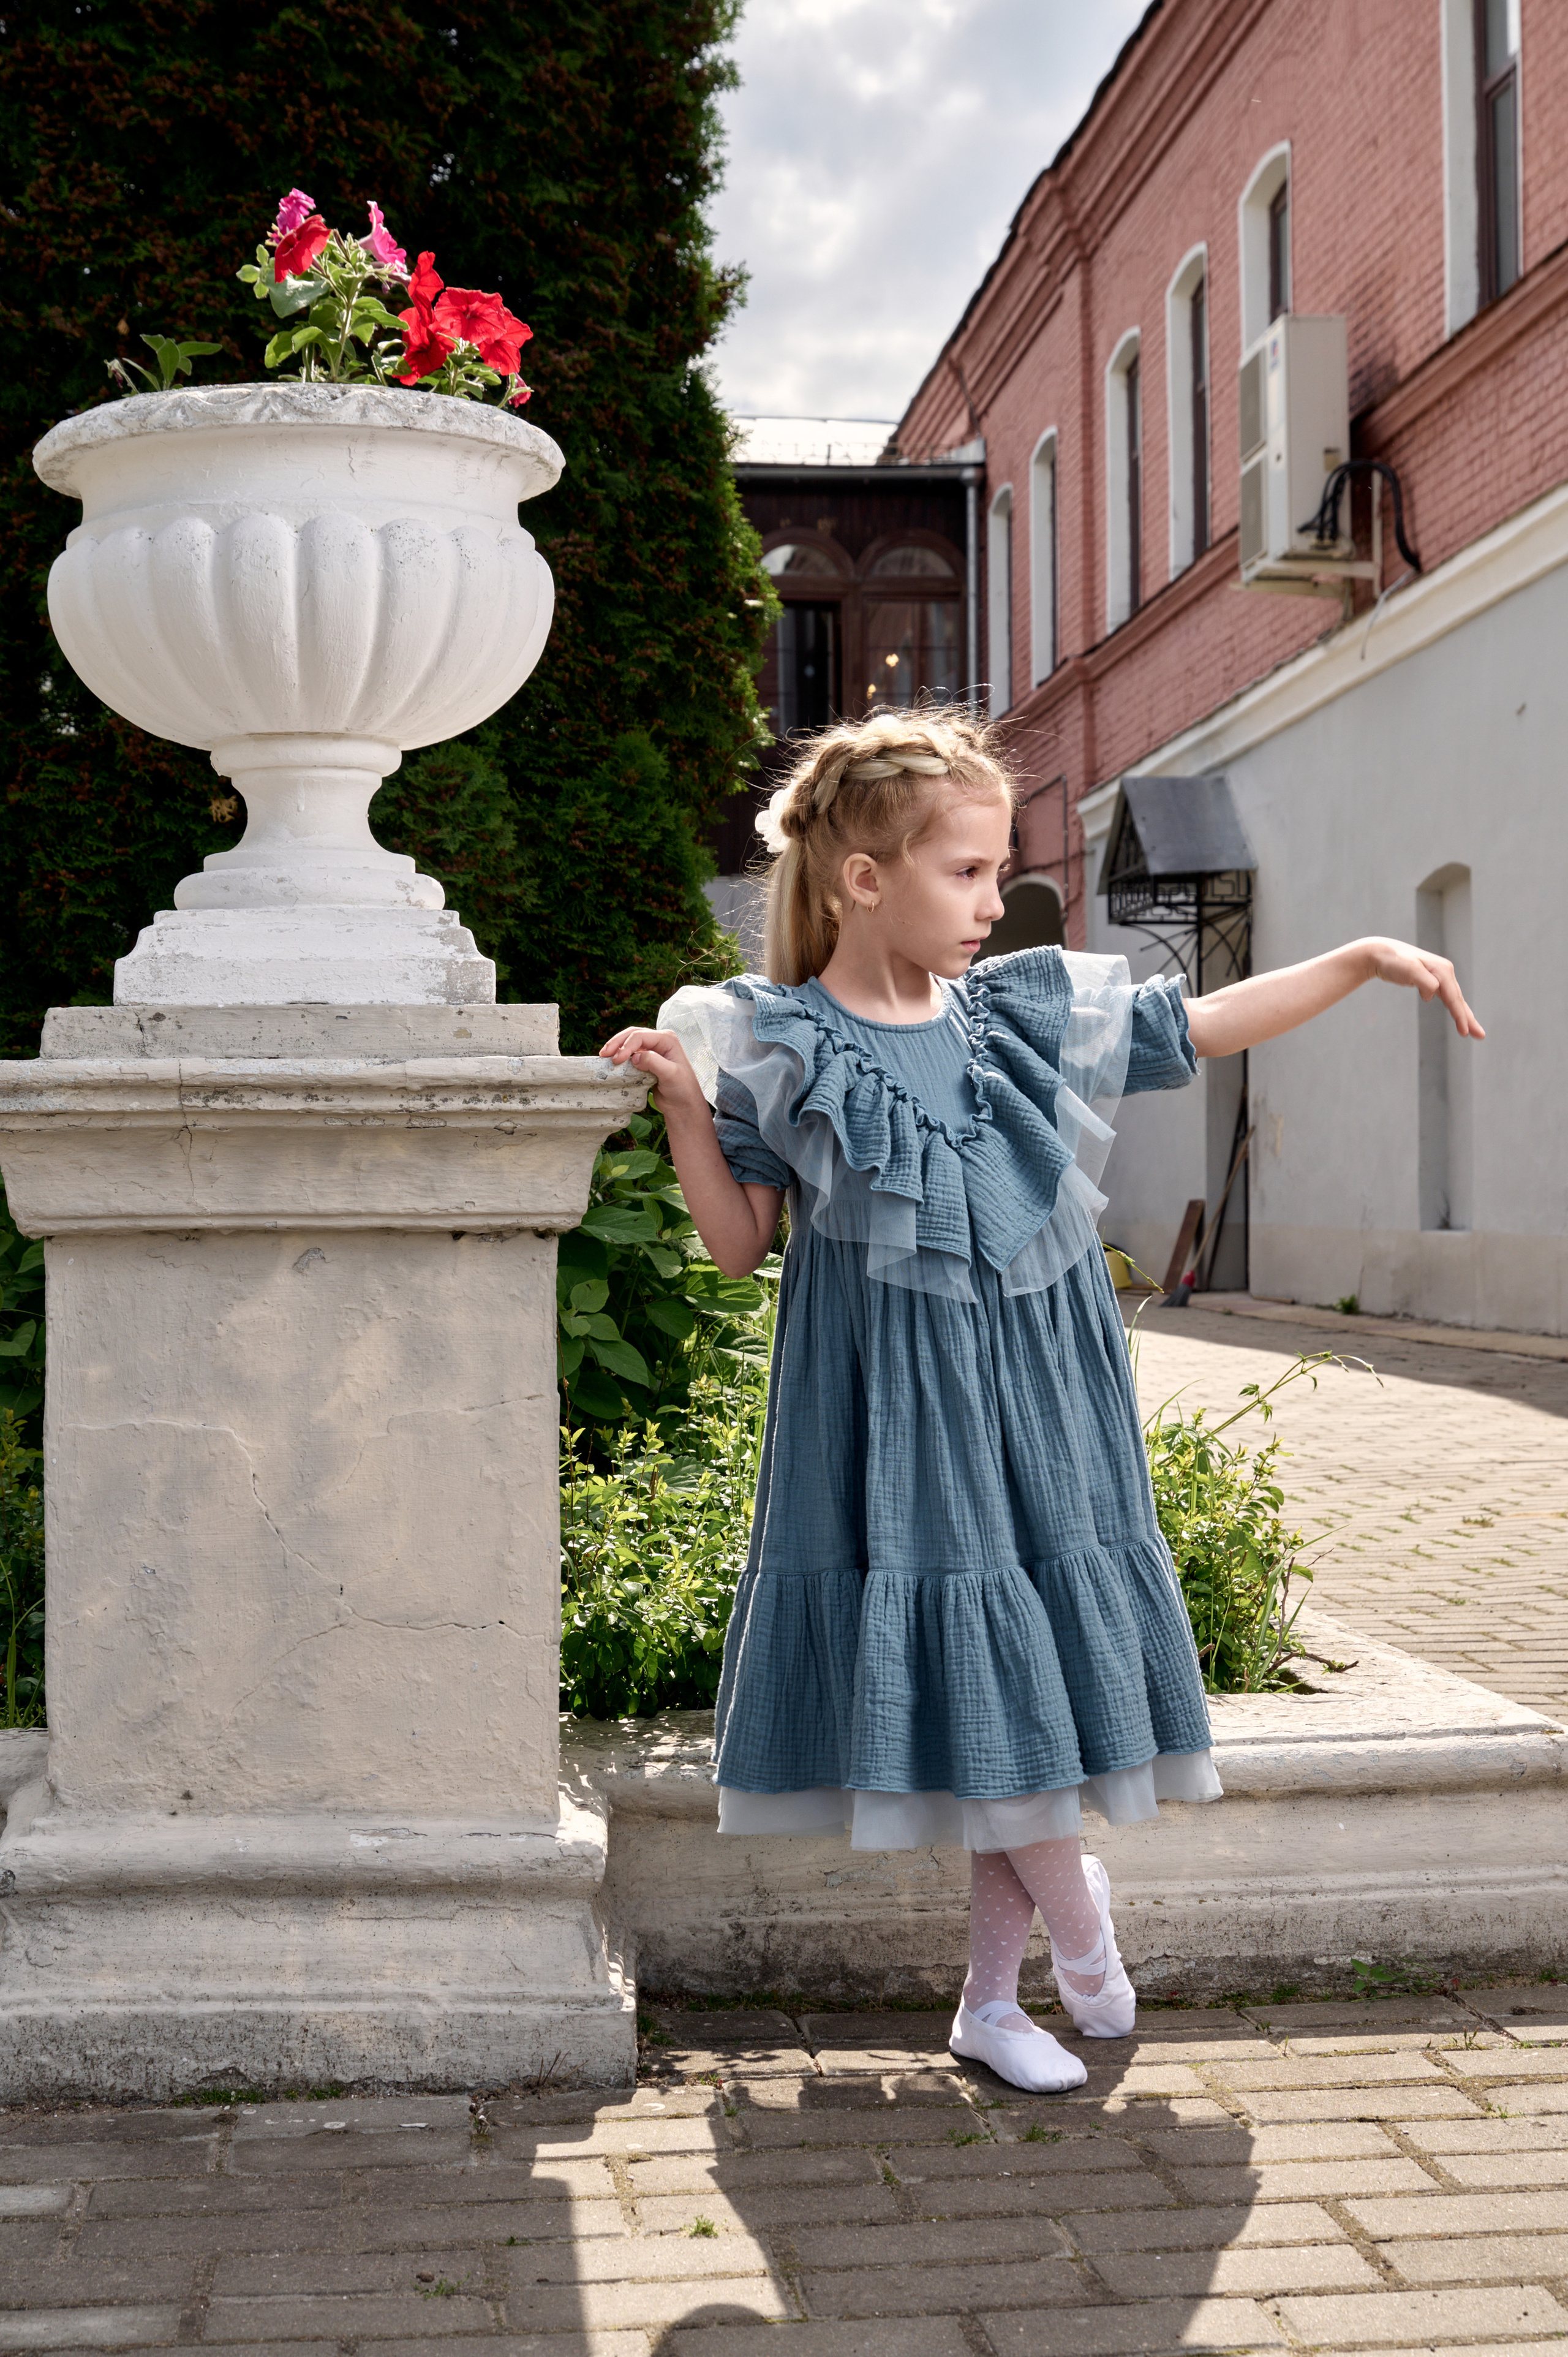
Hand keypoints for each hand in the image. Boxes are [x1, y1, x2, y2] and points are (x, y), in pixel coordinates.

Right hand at [598, 1025, 708, 1120]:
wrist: (683, 1104)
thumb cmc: (682, 1089)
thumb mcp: (670, 1074)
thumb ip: (653, 1062)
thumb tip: (635, 1057)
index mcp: (667, 1039)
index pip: (641, 1036)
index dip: (626, 1046)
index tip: (617, 1061)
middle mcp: (659, 1041)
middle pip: (633, 1034)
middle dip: (617, 1043)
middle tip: (604, 1055)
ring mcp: (652, 1050)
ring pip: (629, 1041)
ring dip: (616, 1047)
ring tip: (604, 1056)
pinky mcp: (646, 1060)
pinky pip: (630, 1053)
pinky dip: (620, 1055)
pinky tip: (612, 1062)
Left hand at [1364, 938, 1484, 1038]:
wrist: (1380, 953)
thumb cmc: (1394, 961)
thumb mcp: (1409, 969)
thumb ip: (1424, 981)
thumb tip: (1433, 994)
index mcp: (1443, 970)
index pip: (1454, 997)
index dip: (1460, 1016)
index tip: (1464, 1032)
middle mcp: (1444, 972)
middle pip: (1458, 999)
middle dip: (1468, 1019)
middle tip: (1480, 1036)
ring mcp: (1439, 976)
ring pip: (1454, 999)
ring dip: (1464, 1015)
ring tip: (1471, 1031)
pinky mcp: (1431, 981)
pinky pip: (1446, 997)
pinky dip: (1453, 1008)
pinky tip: (1458, 1017)